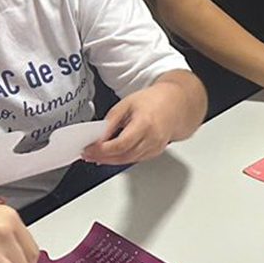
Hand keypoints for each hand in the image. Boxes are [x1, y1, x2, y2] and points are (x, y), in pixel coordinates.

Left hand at [83, 79, 201, 164]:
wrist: (175, 104)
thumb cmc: (153, 101)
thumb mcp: (126, 104)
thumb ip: (111, 121)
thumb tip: (97, 136)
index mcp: (145, 124)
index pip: (121, 144)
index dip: (102, 150)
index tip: (89, 149)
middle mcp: (152, 138)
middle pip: (123, 156)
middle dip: (103, 157)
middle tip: (88, 154)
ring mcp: (155, 147)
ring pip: (128, 160)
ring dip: (110, 160)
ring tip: (96, 155)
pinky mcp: (155, 152)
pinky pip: (135, 159)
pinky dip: (121, 158)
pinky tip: (112, 155)